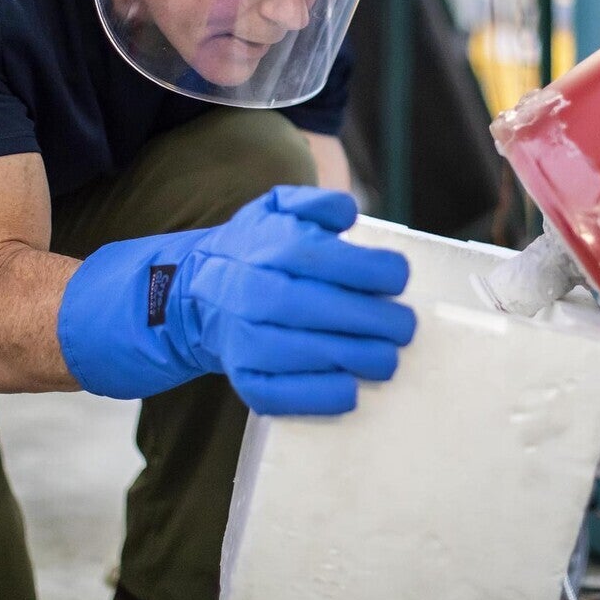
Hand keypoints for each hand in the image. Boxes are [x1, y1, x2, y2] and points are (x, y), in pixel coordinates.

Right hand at [58, 186, 415, 413]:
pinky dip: (319, 397)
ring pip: (302, 355)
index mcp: (266, 248)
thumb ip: (316, 203)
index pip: (322, 258)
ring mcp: (243, 340)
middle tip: (404, 326)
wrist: (195, 293)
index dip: (370, 270)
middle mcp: (251, 294)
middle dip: (373, 321)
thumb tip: (347, 213)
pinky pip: (280, 395)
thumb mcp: (277, 208)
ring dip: (355, 359)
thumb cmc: (256, 249)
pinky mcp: (243, 379)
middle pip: (318, 310)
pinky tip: (351, 389)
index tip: (398, 277)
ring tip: (388, 359)